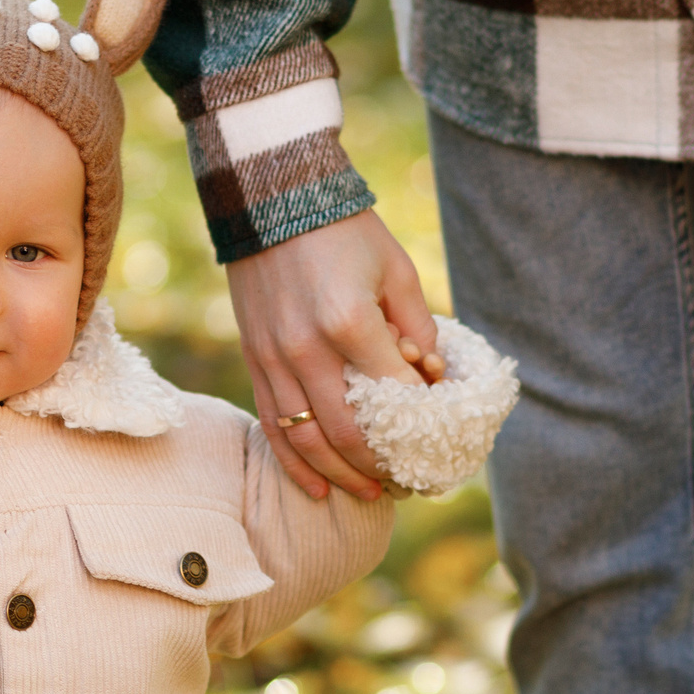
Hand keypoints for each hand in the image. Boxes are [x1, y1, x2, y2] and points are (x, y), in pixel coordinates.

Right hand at [227, 208, 437, 500]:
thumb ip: (417, 327)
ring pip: (307, 439)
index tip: (438, 442)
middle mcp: (307, 349)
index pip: (393, 395)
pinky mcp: (255, 361)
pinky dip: (294, 463)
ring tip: (370, 494)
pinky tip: (317, 489)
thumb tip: (429, 379)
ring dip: (340, 475)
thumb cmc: (343, 230)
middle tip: (407, 484)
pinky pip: (272, 425)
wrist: (271, 199)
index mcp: (350, 323)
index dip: (419, 425)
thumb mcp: (396, 269)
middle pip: (347, 433)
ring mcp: (274, 359)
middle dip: (381, 467)